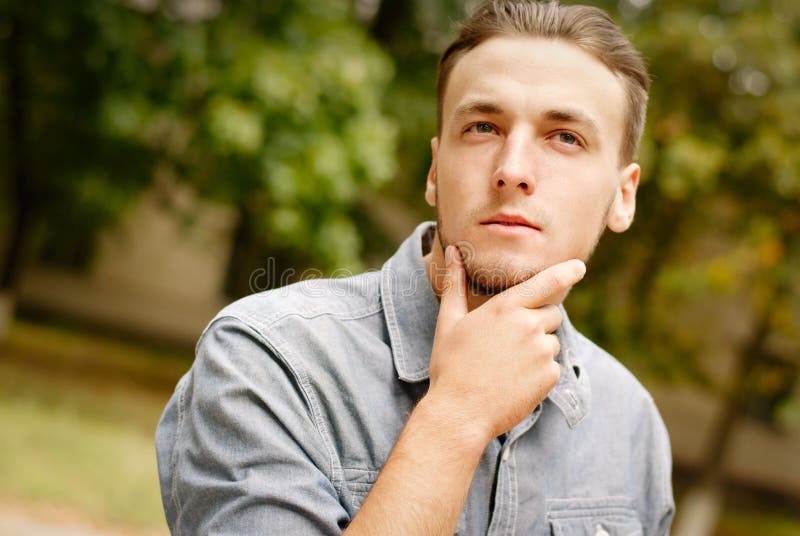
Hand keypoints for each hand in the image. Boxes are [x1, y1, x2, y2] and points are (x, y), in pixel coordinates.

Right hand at [426, 245, 585, 441]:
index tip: (579, 266)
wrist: (460, 412)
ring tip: (507, 367)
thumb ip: (454, 283)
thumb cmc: (450, 365)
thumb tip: (451, 250)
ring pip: (551, 342)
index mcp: (506, 307)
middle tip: (508, 343)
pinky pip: (553, 367)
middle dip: (538, 322)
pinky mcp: (550, 376)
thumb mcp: (448, 321)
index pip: (546, 282)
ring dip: (537, 350)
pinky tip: (514, 382)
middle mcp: (529, 325)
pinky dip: (539, 373)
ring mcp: (542, 351)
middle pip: (551, 314)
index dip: (566, 272)